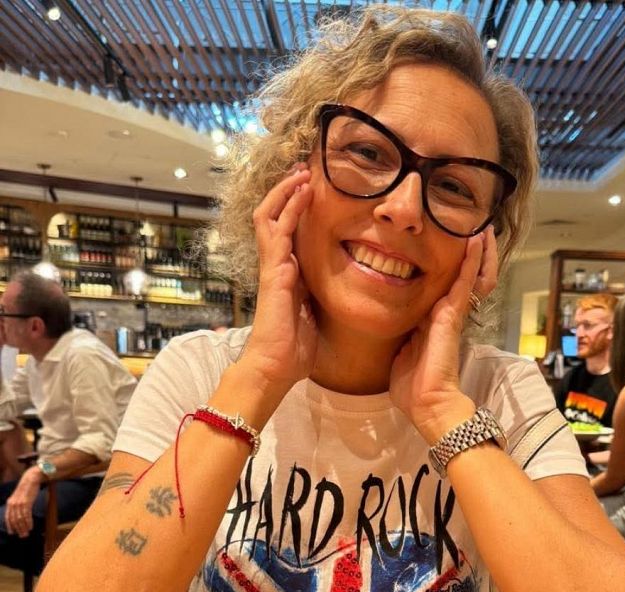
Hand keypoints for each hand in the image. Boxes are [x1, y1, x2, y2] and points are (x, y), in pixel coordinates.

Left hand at [4, 467, 41, 537]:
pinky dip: (28, 522)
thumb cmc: (26, 488)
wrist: (31, 479)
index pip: (8, 518)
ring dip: (23, 528)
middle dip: (18, 529)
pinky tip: (31, 526)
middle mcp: (13, 504)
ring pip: (20, 519)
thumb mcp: (18, 496)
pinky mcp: (26, 502)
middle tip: (22, 536)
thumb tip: (17, 513)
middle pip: (14, 520)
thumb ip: (16, 504)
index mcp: (10, 503)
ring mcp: (19, 503)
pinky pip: (26, 515)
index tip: (13, 533)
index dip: (10, 526)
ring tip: (27, 533)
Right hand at [236, 165, 317, 396]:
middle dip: (287, 193)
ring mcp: (272, 267)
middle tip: (303, 170)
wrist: (274, 369)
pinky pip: (277, 232)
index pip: (288, 232)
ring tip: (300, 172)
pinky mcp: (273, 273)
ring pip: (270, 217)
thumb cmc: (293, 349)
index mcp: (288, 274)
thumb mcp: (314, 316)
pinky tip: (300, 193)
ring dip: (285, 192)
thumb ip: (317, 297)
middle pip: (274, 217)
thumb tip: (334, 289)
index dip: (296, 210)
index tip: (311, 190)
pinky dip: (287, 209)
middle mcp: (277, 265)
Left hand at [389, 227, 498, 443]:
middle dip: (468, 253)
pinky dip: (469, 262)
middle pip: (459, 275)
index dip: (444, 264)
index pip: (438, 284)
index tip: (444, 242)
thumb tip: (388, 326)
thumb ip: (400, 336)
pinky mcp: (451, 318)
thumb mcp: (399, 352)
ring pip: (465, 274)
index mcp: (428, 320)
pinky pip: (462, 284)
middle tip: (474, 226)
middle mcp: (442, 313)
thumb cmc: (412, 386)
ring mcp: (449, 314)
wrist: (427, 406)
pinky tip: (474, 241)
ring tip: (481, 226)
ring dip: (474, 251)